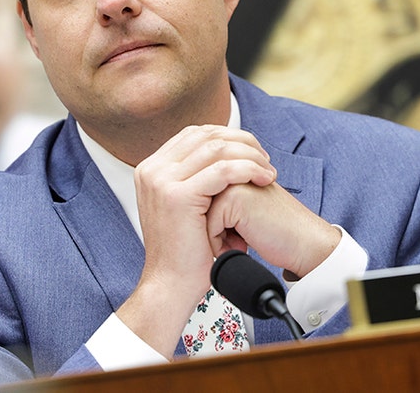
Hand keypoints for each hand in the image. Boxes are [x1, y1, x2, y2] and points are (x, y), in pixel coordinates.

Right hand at [116, 125, 274, 357]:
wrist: (171, 286)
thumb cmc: (184, 253)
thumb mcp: (184, 207)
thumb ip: (194, 179)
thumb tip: (224, 158)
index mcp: (151, 168)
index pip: (194, 134)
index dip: (227, 136)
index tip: (251, 152)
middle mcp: (152, 169)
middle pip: (205, 134)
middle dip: (241, 142)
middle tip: (264, 159)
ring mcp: (161, 180)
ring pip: (217, 148)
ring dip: (249, 155)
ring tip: (268, 172)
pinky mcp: (177, 195)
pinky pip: (222, 170)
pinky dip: (248, 169)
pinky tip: (263, 179)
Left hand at [206, 182, 339, 278]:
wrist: (304, 244)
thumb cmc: (273, 232)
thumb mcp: (239, 213)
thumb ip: (217, 201)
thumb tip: (186, 210)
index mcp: (229, 169)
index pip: (195, 199)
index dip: (209, 224)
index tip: (230, 232)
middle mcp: (228, 170)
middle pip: (194, 207)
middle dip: (210, 229)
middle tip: (238, 236)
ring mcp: (231, 181)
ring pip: (198, 216)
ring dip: (215, 236)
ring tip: (240, 239)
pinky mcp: (235, 197)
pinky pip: (208, 226)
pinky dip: (220, 243)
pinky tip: (243, 243)